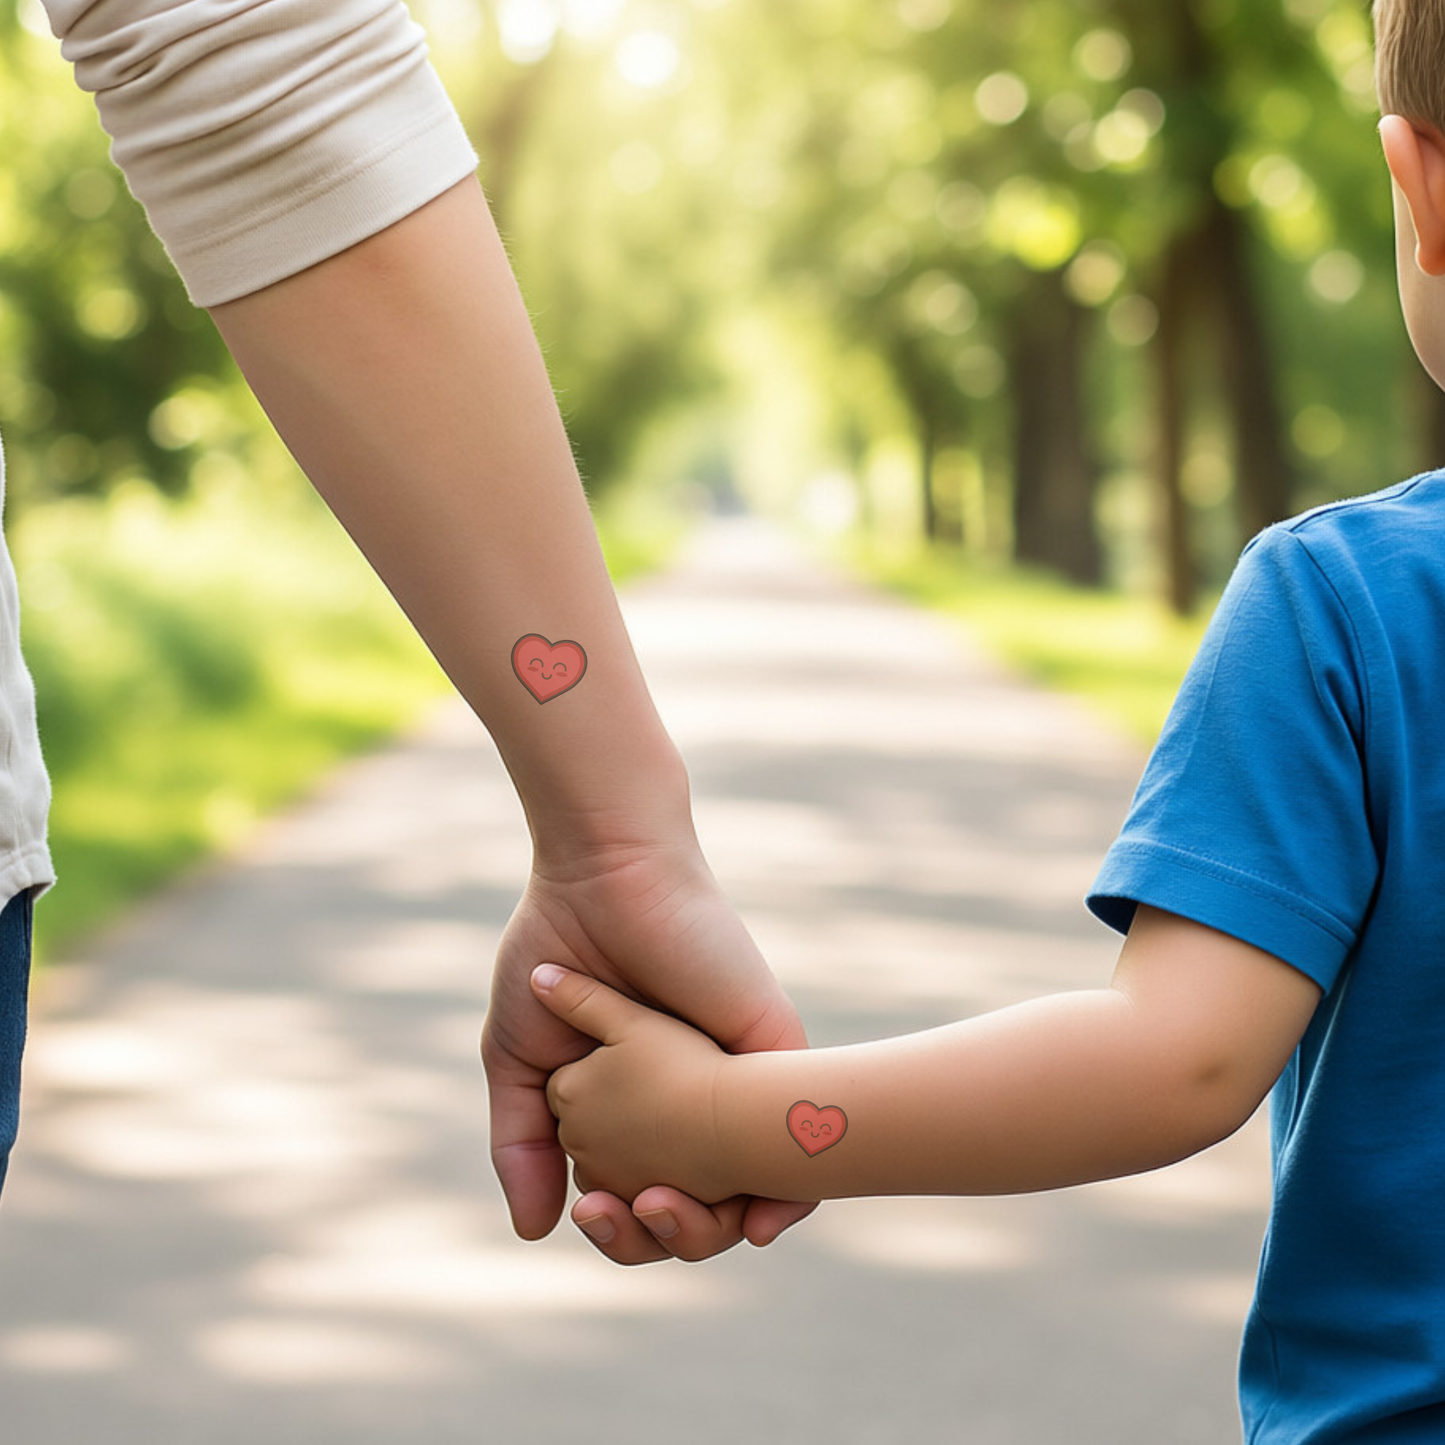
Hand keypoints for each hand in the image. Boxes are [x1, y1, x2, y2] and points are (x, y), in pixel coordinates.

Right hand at [481, 837, 815, 1260]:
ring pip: (754, 1186)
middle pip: (698, 1205)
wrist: (600, 876)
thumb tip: (537, 1232)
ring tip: (664, 1212)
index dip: (619, 1228)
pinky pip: (804, 1134)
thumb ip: (522, 1142)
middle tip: (619, 1215)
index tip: (587, 1212)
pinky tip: (757, 1223)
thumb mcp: (521, 1059)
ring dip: (717, 1227)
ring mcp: (735, 1076)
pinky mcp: (772, 1046)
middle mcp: (691, 1099)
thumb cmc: (554, 953)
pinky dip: (791, 1192)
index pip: (640, 1197)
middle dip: (664, 1237)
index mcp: (636, 1107)